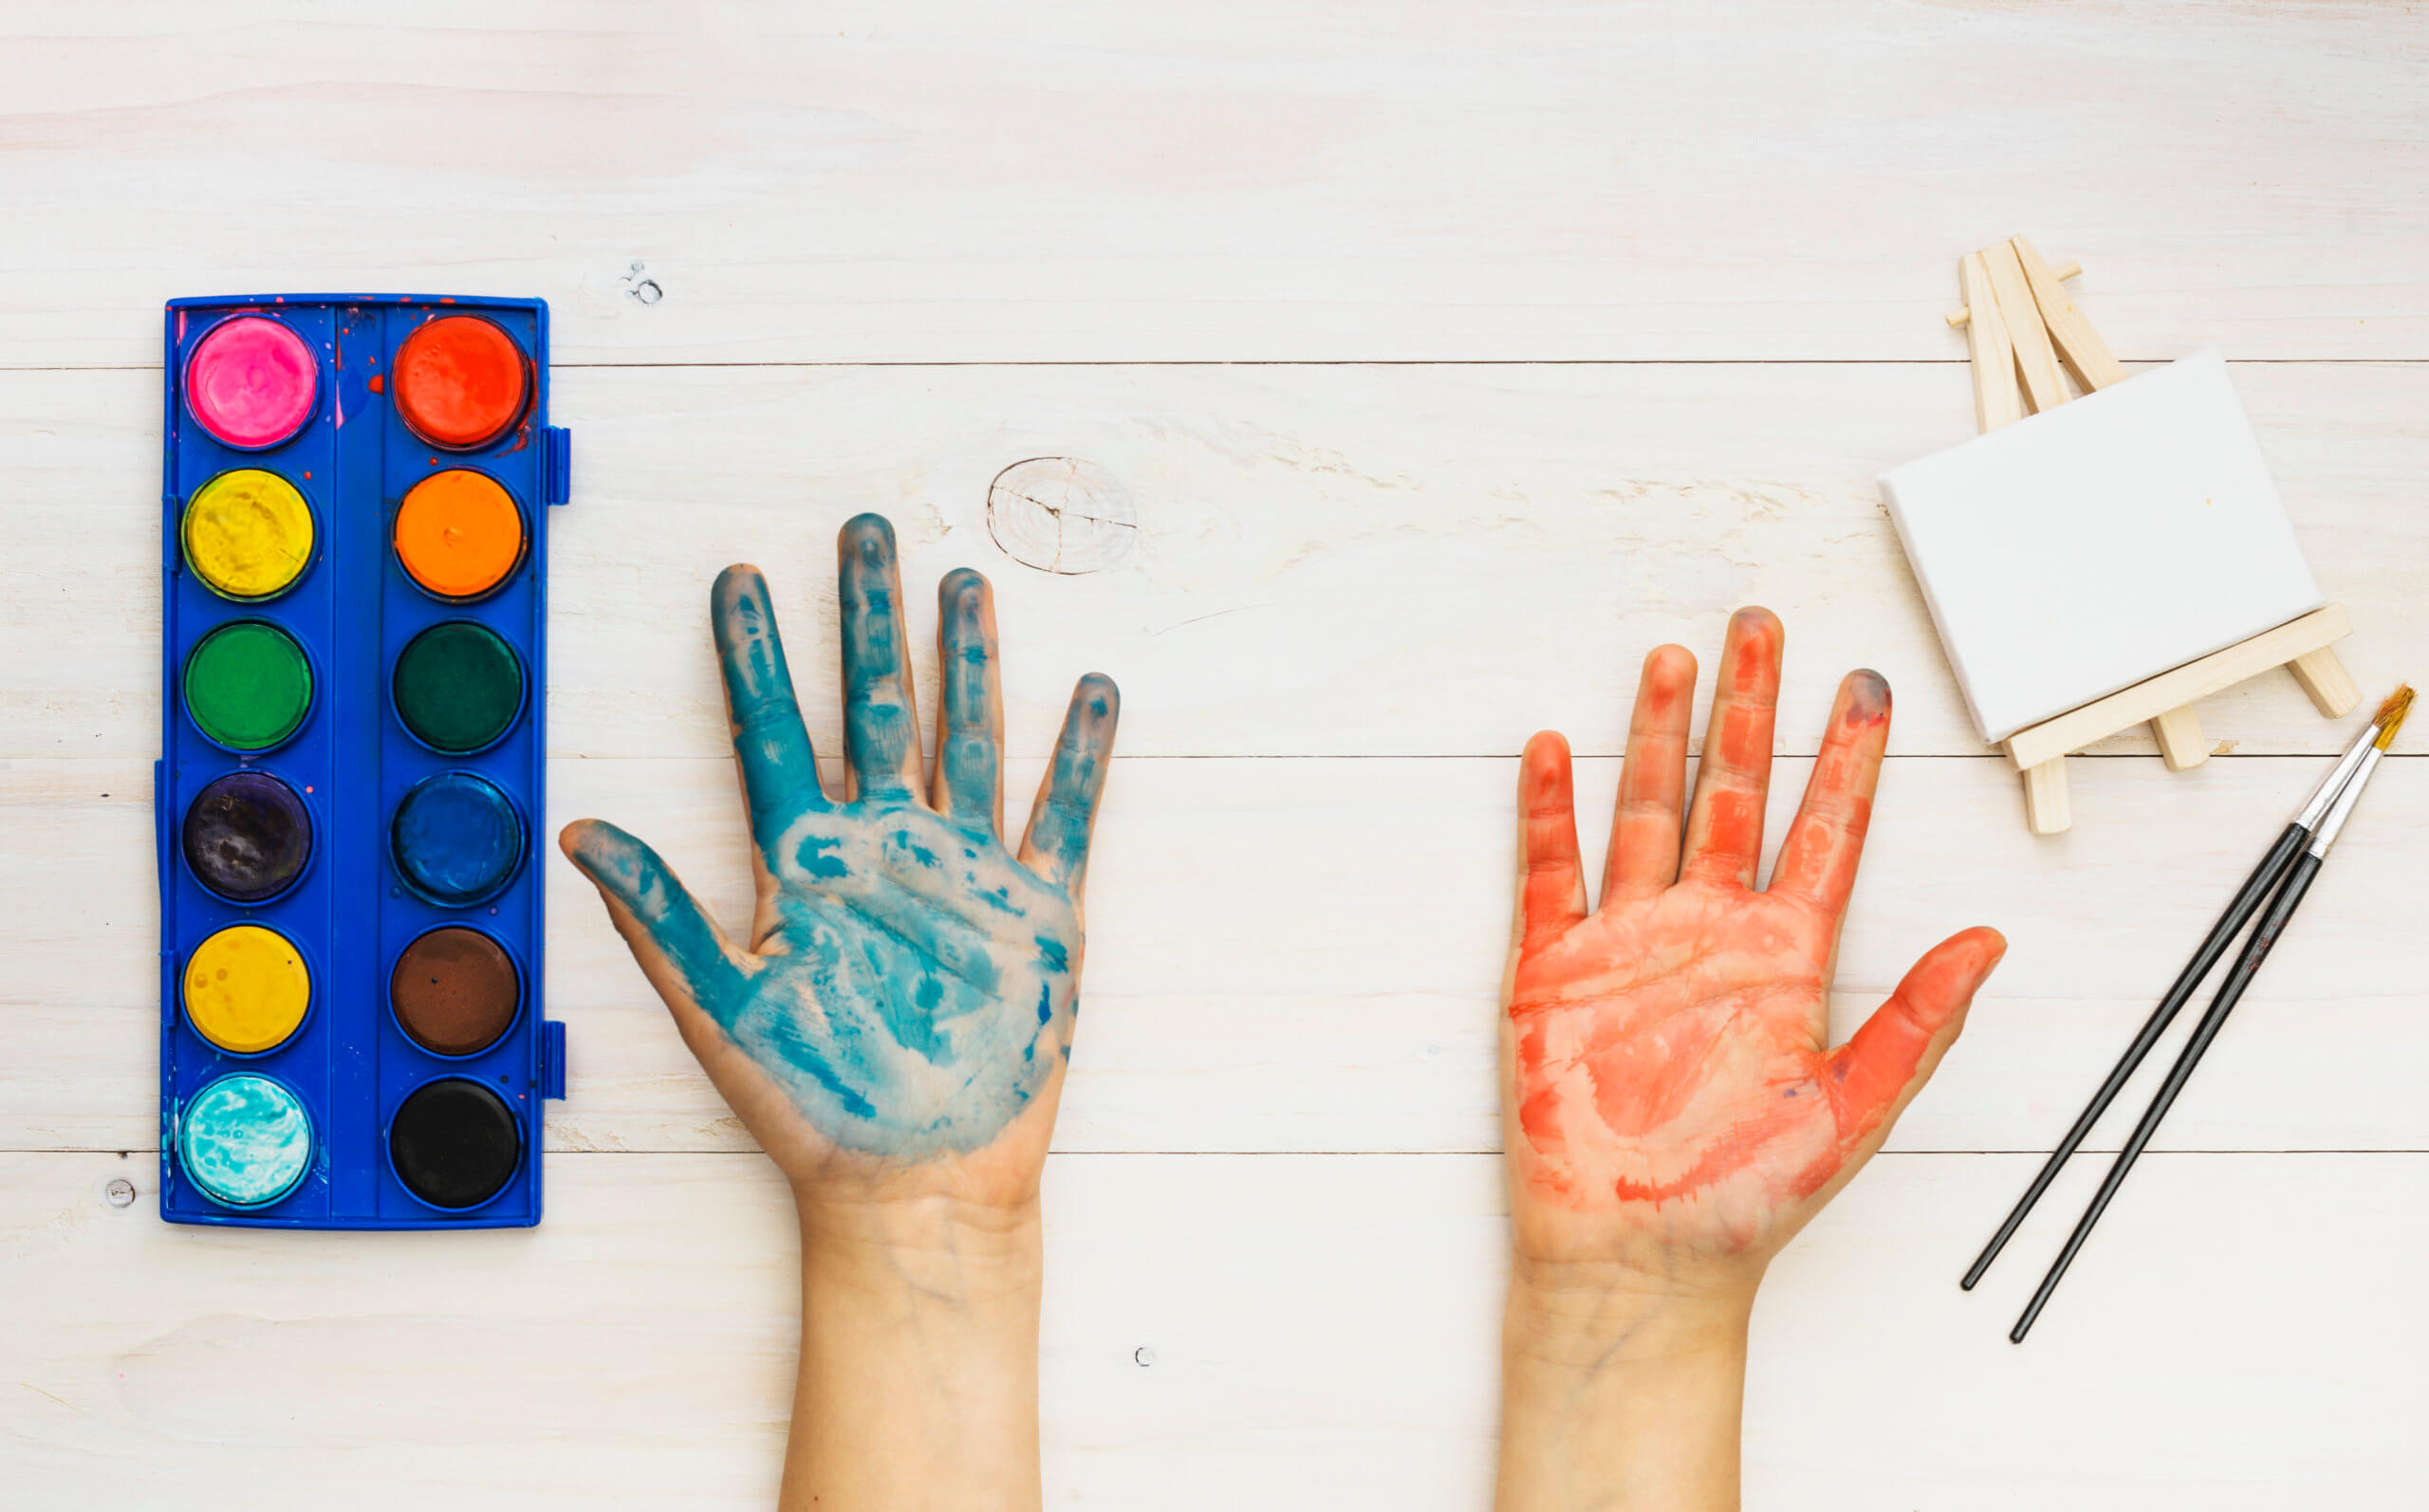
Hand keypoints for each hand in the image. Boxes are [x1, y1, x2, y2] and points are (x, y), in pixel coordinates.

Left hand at [561, 513, 1118, 1214]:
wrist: (913, 1179)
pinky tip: (1090, 692)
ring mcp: (964, 872)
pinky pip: (1062, 815)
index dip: (751, 655)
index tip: (735, 578)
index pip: (770, 732)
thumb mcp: (717, 1007)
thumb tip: (577, 827)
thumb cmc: (812, 1106)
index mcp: (804, 864)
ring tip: (964, 583)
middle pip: (876, 706)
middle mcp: (885, 849)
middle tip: (861, 532)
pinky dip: (1080, 755)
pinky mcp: (1037, 911)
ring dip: (968, 661)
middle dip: (867, 619)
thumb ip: (657, 912)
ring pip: (967, 737)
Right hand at [1505, 608, 2001, 1292]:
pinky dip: (1548, 809)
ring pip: (1648, 812)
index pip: (1826, 832)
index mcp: (1785, 959)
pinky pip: (1549, 872)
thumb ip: (1919, 1021)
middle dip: (1749, 709)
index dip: (1851, 760)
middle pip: (1734, 793)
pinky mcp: (1554, 971)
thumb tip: (1993, 940)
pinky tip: (1554, 749)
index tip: (1871, 688)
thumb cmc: (1744, 1198)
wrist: (1638, 1255)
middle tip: (1762, 626)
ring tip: (1671, 659)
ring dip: (1657, 736)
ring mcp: (1630, 944)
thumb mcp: (1854, 1110)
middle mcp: (1709, 933)